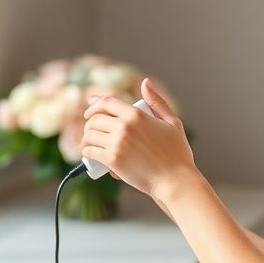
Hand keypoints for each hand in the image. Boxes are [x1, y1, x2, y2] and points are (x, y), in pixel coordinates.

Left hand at [81, 77, 197, 199]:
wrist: (175, 180)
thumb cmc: (176, 153)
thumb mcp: (172, 122)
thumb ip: (157, 101)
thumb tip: (145, 82)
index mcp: (137, 114)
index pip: (107, 103)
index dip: (94, 105)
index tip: (89, 112)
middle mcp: (124, 126)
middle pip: (95, 119)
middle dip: (90, 124)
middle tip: (91, 132)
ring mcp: (117, 143)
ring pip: (90, 135)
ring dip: (86, 139)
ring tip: (89, 144)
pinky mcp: (113, 160)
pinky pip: (90, 152)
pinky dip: (87, 153)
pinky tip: (90, 155)